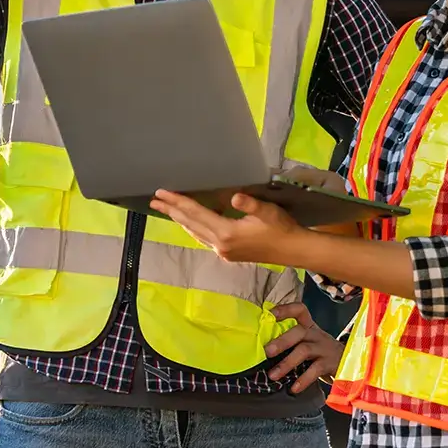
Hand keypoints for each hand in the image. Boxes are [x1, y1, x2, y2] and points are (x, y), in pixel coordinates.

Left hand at [150, 189, 307, 265]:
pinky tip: (191, 222)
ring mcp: (223, 251)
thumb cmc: (282, 228)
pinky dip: (193, 227)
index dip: (178, 202)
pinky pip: (204, 238)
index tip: (161, 193)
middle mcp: (220, 245)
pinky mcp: (229, 253)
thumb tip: (233, 196)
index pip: (196, 214)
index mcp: (226, 233)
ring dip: (180, 220)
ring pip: (195, 232)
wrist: (294, 250)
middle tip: (154, 200)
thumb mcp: (267, 211)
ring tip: (167, 209)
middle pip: (190, 224)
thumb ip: (249, 203)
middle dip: (172, 211)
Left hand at [264, 302, 341, 392]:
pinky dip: (303, 380)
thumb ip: (292, 343)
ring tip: (273, 375)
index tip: (269, 314)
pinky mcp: (330, 363)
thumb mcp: (310, 343)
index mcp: (309, 327)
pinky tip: (294, 388)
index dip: (285, 310)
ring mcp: (324, 348)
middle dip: (281, 341)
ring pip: (304, 350)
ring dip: (287, 363)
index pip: (299, 311)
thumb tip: (263, 352)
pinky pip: (315, 370)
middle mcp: (316, 334)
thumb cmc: (321, 354)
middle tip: (267, 352)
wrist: (351, 364)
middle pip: (298, 331)